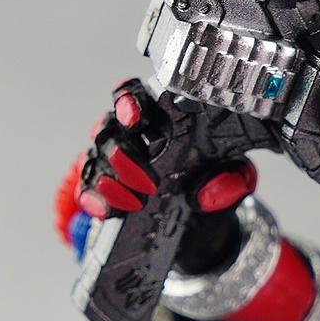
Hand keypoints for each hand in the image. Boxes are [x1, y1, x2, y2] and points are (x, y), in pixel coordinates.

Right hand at [55, 79, 256, 264]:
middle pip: (108, 129)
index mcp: (161, 119)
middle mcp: (131, 136)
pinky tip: (108, 212)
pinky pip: (87, 189)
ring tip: (135, 203)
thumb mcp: (232, 181)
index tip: (135, 120)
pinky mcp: (102, 189)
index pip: (134, 96)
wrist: (199, 224)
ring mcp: (112, 162)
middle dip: (123, 156)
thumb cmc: (213, 186)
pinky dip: (95, 200)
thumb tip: (209, 192)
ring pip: (94, 159)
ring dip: (110, 182)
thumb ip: (231, 181)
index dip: (128, 102)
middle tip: (148, 184)